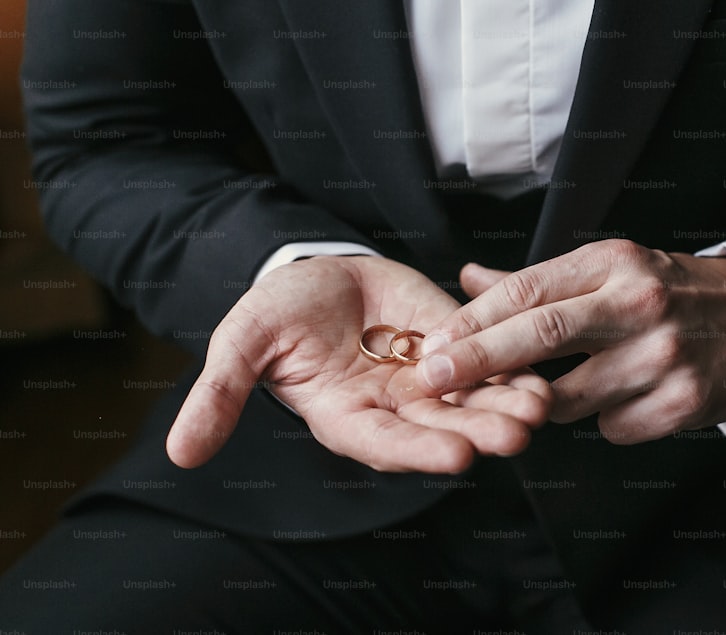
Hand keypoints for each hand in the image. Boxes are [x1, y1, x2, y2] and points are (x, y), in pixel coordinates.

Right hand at [166, 257, 549, 472]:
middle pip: (440, 429)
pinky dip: (512, 370)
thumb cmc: (277, 310)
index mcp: (345, 416)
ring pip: (471, 401)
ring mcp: (426, 380)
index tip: (456, 456)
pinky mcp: (452, 347)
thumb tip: (179, 455)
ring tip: (539, 405)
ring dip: (506, 405)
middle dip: (478, 432)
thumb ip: (219, 394)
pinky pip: (486, 364)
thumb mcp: (242, 343)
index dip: (418, 451)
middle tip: (516, 434)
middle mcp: (392, 409)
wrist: (317, 273)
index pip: (384, 443)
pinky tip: (541, 373)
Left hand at [416, 239, 725, 442]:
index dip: (474, 320)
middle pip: (542, 336)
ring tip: (565, 386)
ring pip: (568, 398)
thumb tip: (467, 278)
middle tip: (431, 380)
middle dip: (478, 360)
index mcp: (614, 262)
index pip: (528, 290)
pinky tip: (625, 397)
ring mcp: (664, 355)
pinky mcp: (685, 402)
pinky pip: (611, 428)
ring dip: (546, 402)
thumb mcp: (609, 269)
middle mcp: (639, 303)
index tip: (434, 344)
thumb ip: (536, 282)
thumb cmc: (668, 292)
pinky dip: (604, 420)